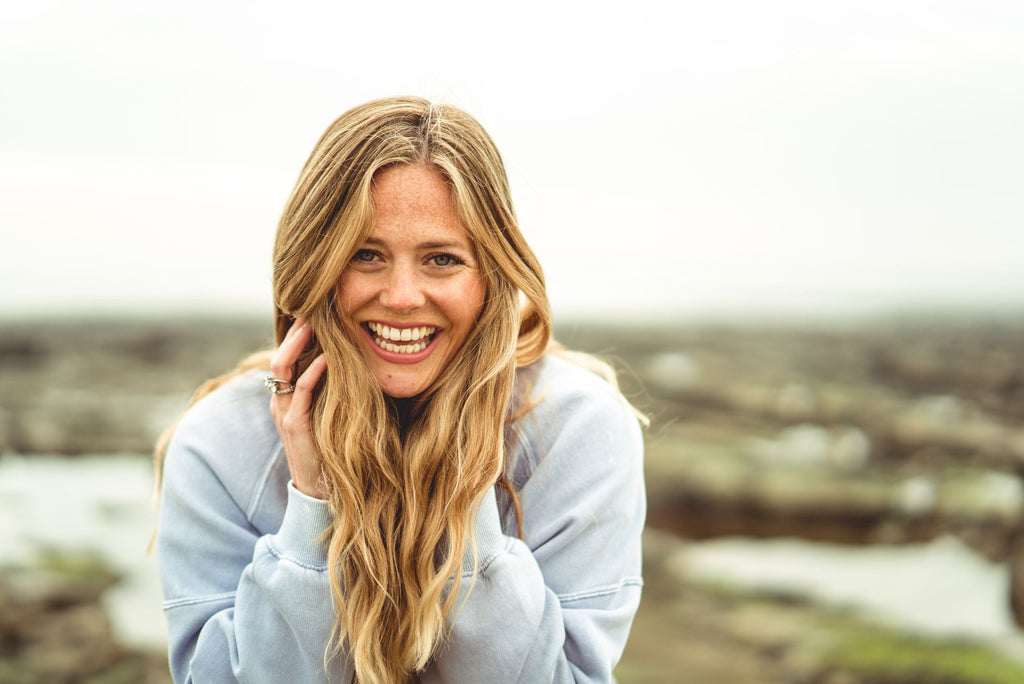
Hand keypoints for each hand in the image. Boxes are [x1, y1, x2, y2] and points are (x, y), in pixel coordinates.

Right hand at [269, 317, 328, 498]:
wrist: (317, 492)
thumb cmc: (328, 452)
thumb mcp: (326, 418)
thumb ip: (330, 395)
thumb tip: (350, 369)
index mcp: (285, 400)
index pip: (286, 359)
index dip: (295, 336)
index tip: (313, 313)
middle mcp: (279, 403)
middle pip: (280, 357)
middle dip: (295, 332)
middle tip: (311, 308)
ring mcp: (284, 413)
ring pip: (283, 368)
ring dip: (299, 343)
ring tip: (314, 323)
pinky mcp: (294, 425)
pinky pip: (300, 391)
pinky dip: (313, 371)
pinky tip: (328, 356)